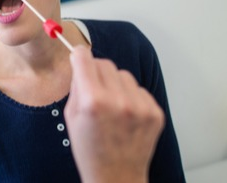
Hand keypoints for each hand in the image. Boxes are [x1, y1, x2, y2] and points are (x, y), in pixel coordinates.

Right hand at [64, 47, 163, 182]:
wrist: (116, 177)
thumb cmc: (90, 151)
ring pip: (124, 74)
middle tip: (94, 87)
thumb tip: (81, 63)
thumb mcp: (71, 117)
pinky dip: (131, 97)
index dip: (79, 56)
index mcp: (93, 101)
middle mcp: (119, 101)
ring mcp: (140, 107)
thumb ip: (77, 87)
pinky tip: (125, 115)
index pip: (85, 58)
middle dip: (96, 71)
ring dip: (116, 83)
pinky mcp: (155, 113)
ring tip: (112, 105)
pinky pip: (140, 89)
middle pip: (105, 63)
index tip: (79, 57)